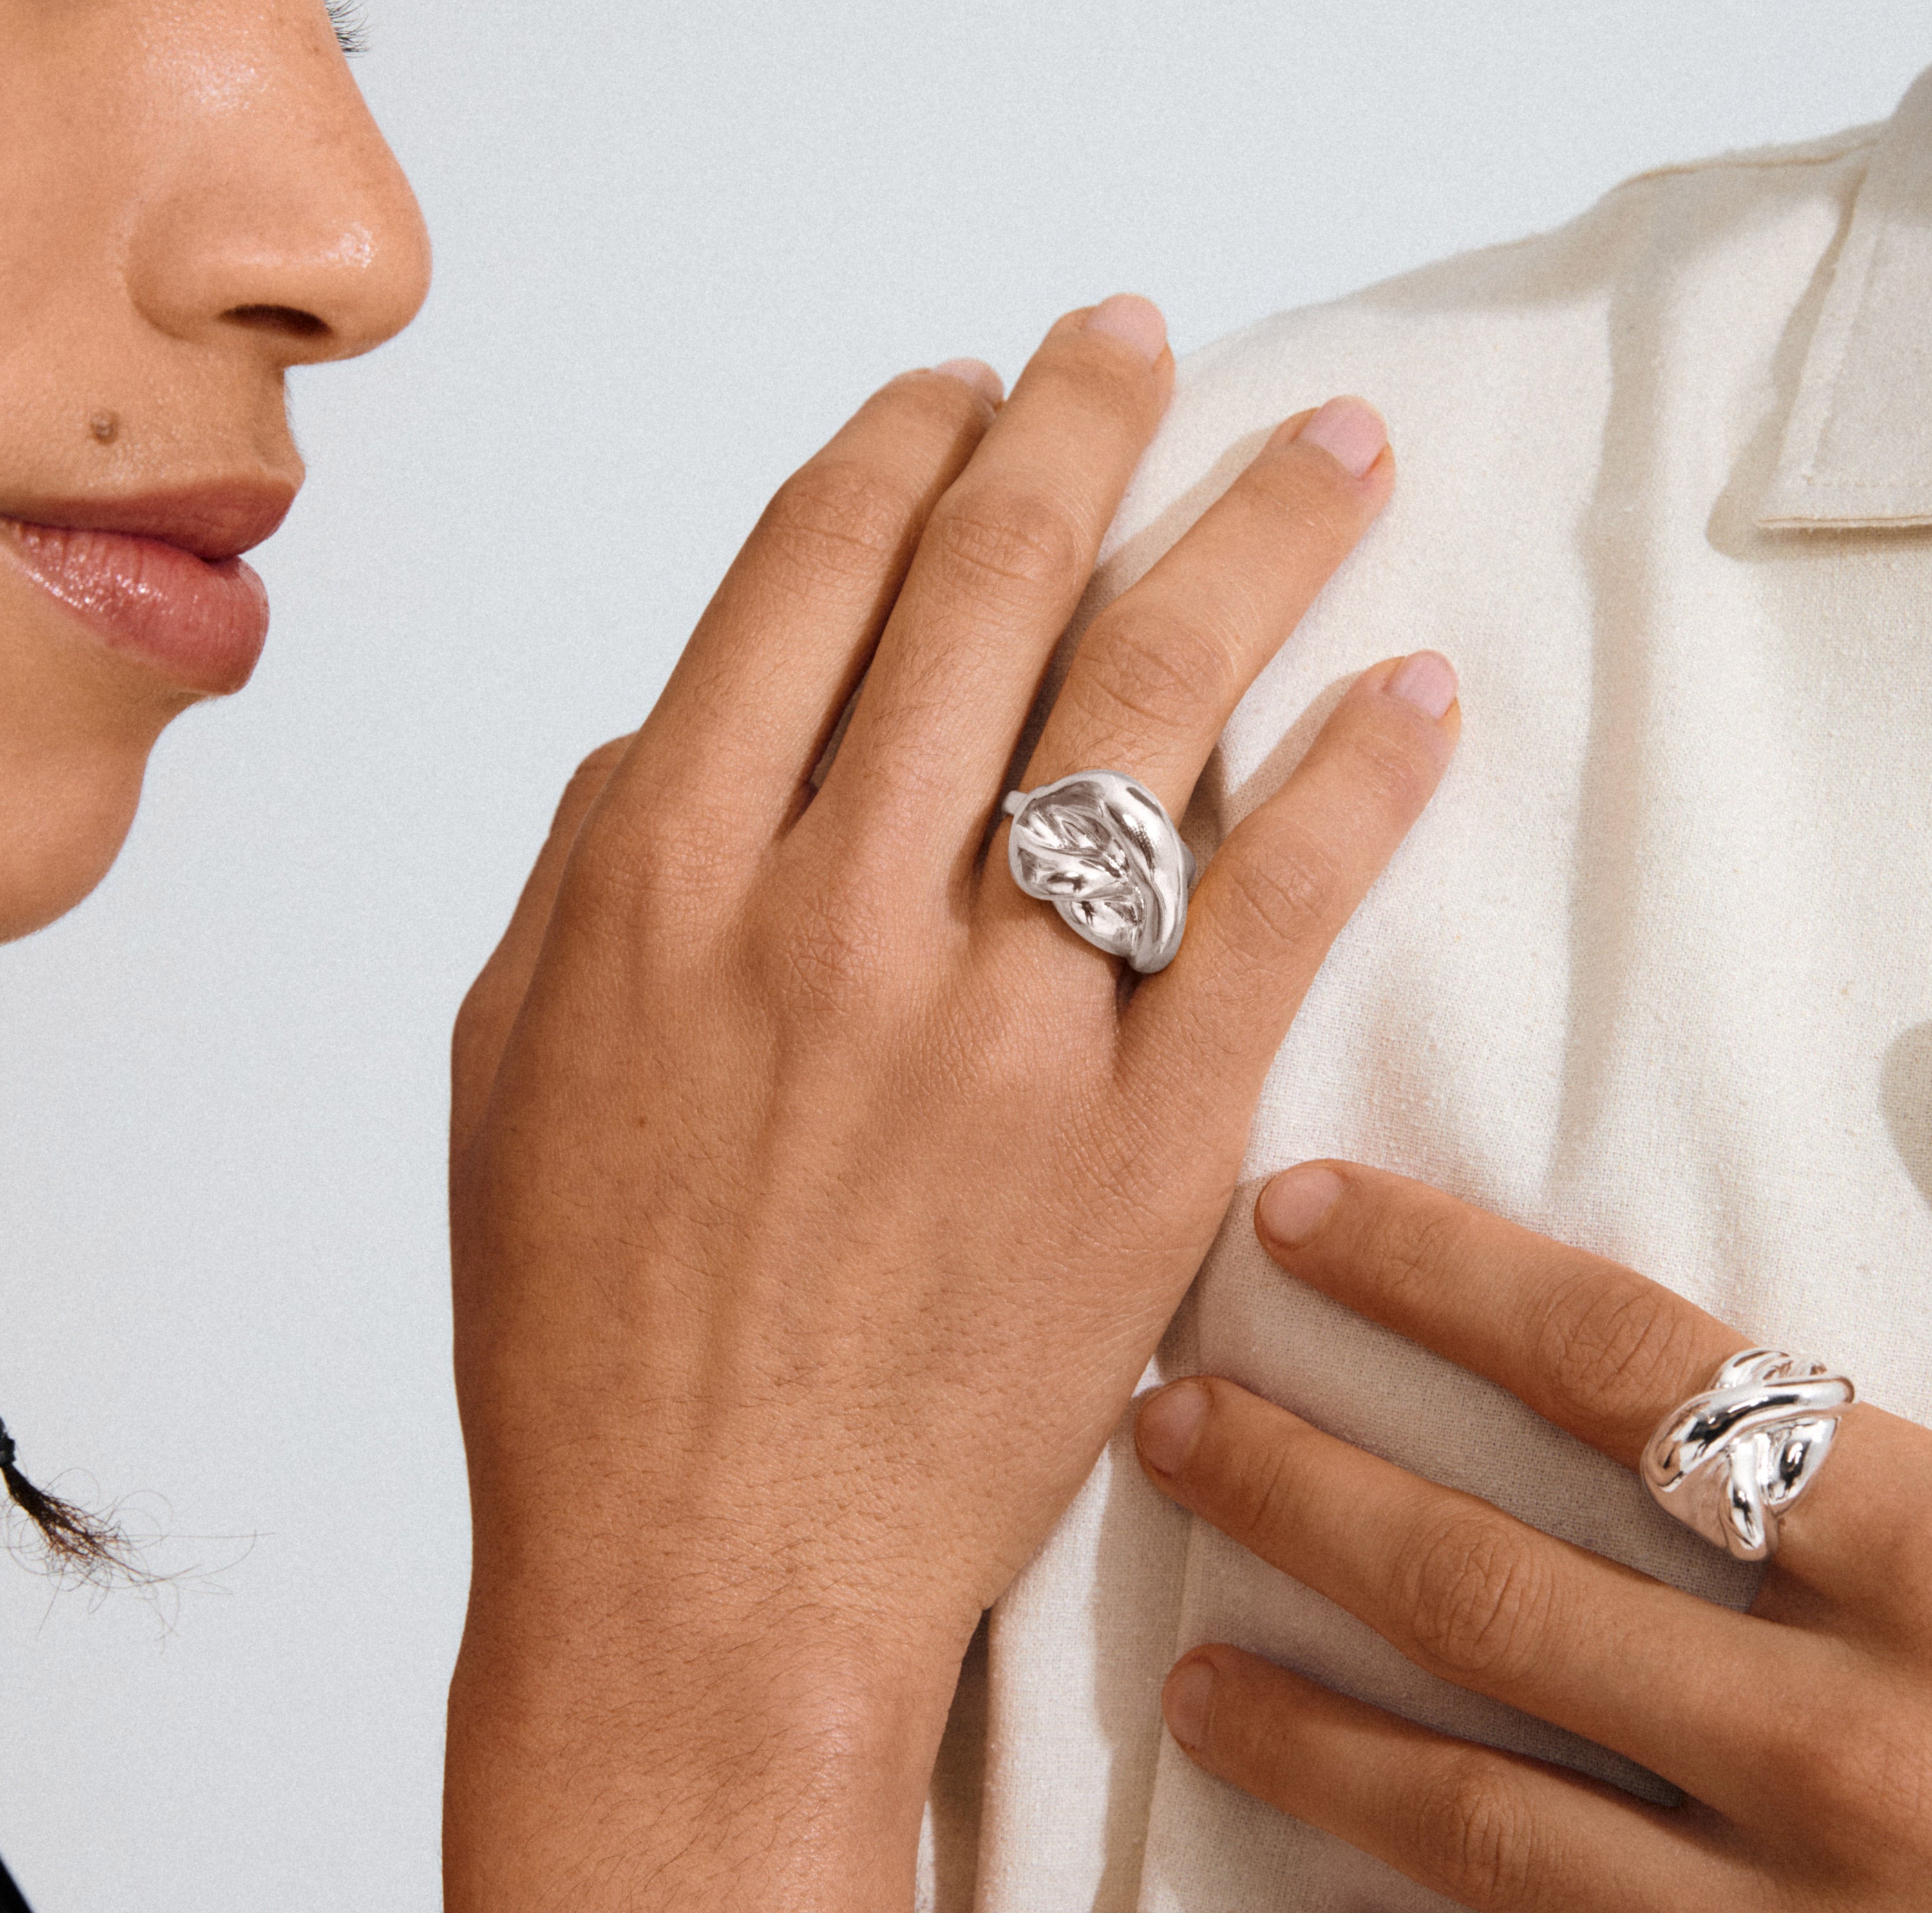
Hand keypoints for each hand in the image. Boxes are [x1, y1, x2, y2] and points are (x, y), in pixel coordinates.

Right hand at [442, 298, 1460, 1908]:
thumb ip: (597, 857)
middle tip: (1143, 343)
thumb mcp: (514, 1063)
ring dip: (1257, 541)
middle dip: (1080, 425)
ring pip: (1152, 705)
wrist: (702, 1589)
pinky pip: (1275, 909)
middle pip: (988, 585)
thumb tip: (701, 706)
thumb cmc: (591, 1335)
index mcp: (663, 871)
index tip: (970, 387)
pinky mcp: (1142, 1142)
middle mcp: (830, 910)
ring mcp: (995, 1024)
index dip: (903, 444)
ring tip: (1338, 443)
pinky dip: (1360, 774)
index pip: (807, 571)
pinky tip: (1416, 678)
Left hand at [1135, 975, 1931, 1909]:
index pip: (1627, 1368)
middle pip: (1502, 1587)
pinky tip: (1341, 1905)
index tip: (1295, 1210)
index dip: (1439, 1276)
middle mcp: (1850, 1744)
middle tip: (1159, 1420)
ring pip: (1498, 1824)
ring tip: (1188, 1672)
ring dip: (1322, 1741)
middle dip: (1308, 1493)